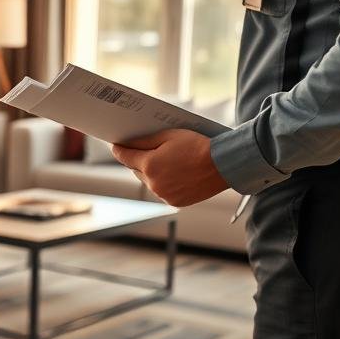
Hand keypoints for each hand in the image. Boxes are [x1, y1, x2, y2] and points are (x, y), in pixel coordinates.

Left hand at [110, 129, 228, 206]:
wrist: (223, 165)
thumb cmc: (197, 146)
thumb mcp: (169, 136)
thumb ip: (145, 140)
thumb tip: (127, 143)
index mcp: (150, 165)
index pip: (125, 157)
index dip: (119, 150)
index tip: (116, 146)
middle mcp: (153, 183)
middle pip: (136, 170)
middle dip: (139, 160)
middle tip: (145, 151)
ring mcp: (163, 195)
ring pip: (149, 182)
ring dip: (152, 173)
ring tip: (165, 163)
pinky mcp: (174, 202)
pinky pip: (162, 191)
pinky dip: (164, 183)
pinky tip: (175, 174)